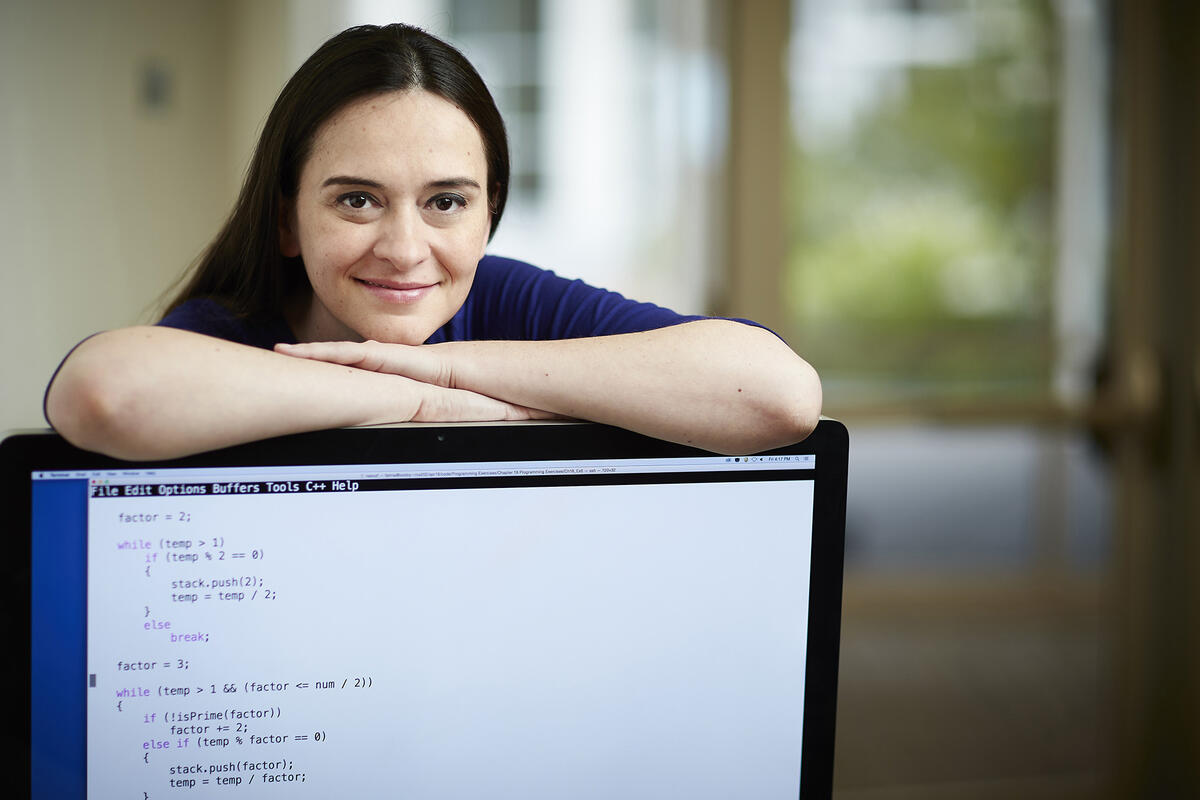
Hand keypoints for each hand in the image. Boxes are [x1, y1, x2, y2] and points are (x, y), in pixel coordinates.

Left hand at [277, 340, 560, 422]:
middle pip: (362, 359)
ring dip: (327, 355)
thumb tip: (450, 463)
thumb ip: (461, 434)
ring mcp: (434, 363)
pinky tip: (329, 360)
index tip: (310, 373)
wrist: (562, 385)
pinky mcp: (442, 366)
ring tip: (286, 354)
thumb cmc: (534, 406)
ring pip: (367, 355)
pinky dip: (357, 360)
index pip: (379, 373)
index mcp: (433, 382)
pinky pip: (391, 361)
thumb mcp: (488, 425)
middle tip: (277, 356)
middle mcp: (427, 367)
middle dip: (321, 358)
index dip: (343, 370)